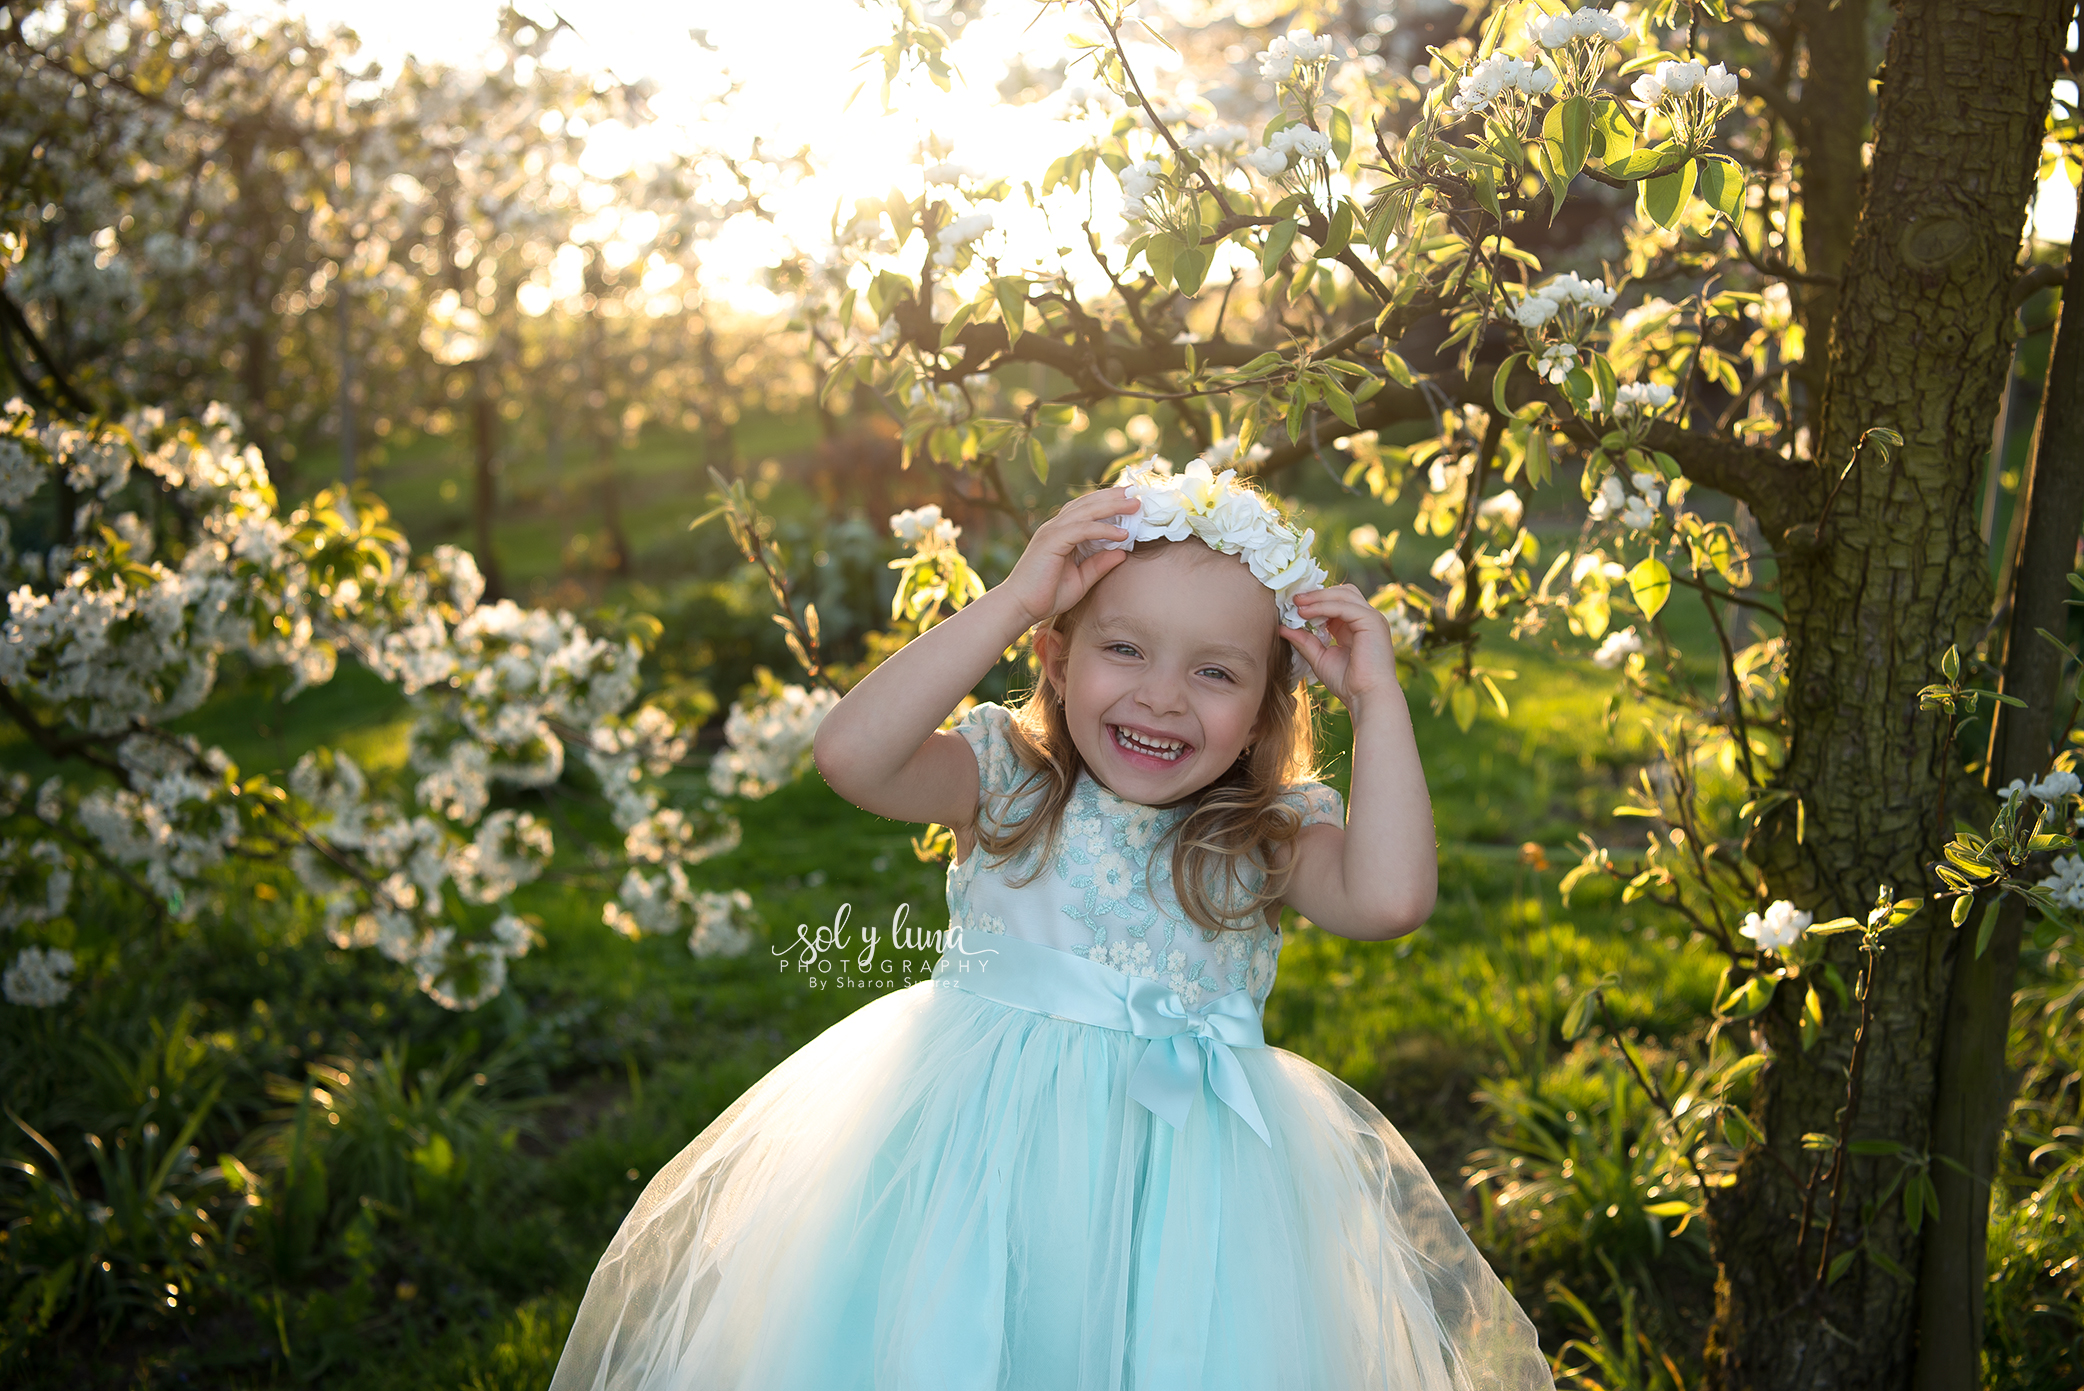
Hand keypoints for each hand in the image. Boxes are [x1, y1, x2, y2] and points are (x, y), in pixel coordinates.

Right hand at [994, 486, 1137, 626]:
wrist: (1020, 606)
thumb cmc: (1046, 595)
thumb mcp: (1081, 579)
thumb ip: (1099, 565)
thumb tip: (1123, 553)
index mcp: (1061, 533)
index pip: (1086, 509)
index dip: (1108, 502)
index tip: (1131, 499)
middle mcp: (1056, 527)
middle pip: (1088, 504)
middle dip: (1114, 497)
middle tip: (1136, 494)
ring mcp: (1052, 532)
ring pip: (1086, 511)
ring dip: (1112, 506)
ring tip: (1135, 505)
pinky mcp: (1052, 541)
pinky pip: (1082, 529)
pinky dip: (1102, 529)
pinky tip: (1121, 533)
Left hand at [1280, 584, 1401, 717]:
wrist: (1366, 698)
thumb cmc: (1348, 684)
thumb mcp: (1320, 658)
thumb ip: (1304, 642)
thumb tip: (1282, 627)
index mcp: (1356, 626)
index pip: (1337, 601)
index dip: (1315, 600)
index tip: (1292, 604)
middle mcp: (1366, 618)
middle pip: (1342, 592)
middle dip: (1317, 594)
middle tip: (1293, 599)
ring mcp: (1372, 618)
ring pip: (1343, 594)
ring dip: (1318, 597)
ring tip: (1296, 604)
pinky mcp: (1372, 621)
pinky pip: (1344, 606)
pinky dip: (1323, 606)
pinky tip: (1305, 613)